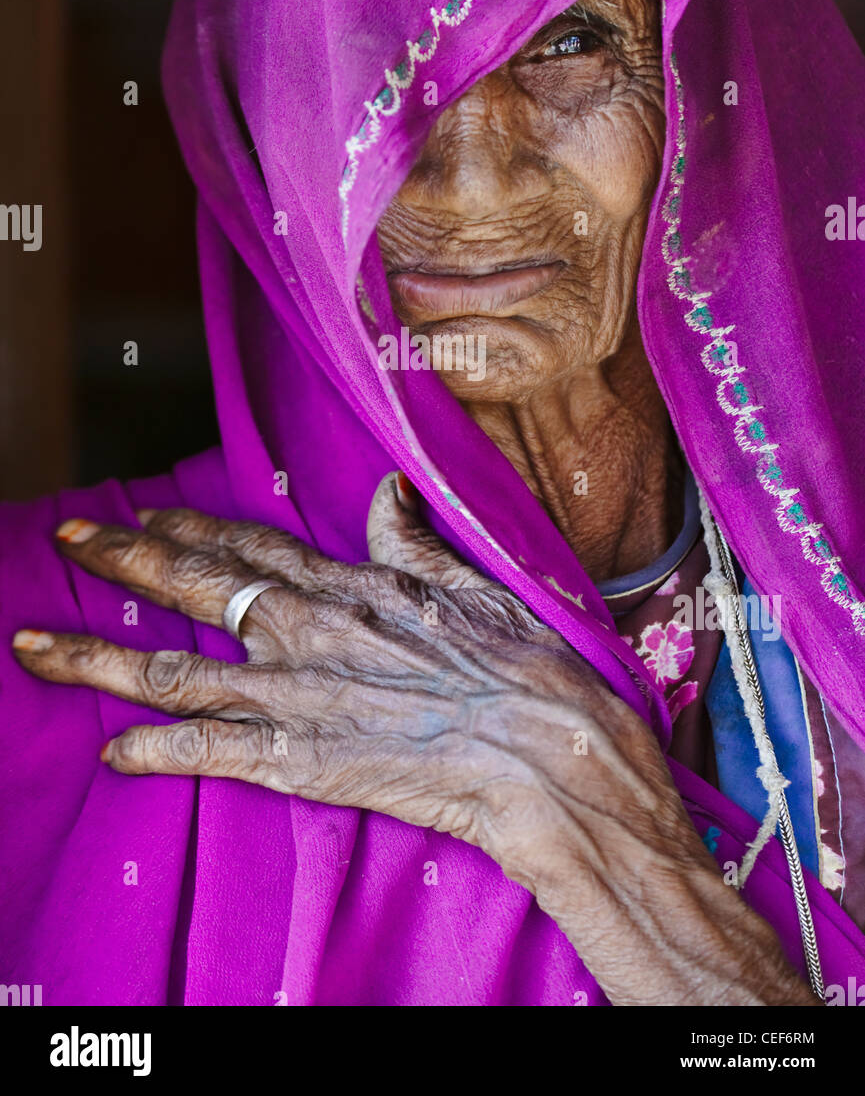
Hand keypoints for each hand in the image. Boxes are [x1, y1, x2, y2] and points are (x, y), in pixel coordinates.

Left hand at [12, 473, 815, 1005]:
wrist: (549, 750)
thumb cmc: (523, 666)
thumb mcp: (470, 583)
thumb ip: (413, 539)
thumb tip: (388, 489)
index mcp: (350, 587)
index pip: (249, 549)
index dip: (188, 530)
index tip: (139, 514)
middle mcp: (309, 631)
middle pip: (196, 587)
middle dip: (125, 559)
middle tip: (70, 539)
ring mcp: (297, 696)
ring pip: (176, 670)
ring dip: (101, 657)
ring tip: (36, 648)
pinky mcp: (300, 762)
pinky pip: (210, 754)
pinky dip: (157, 752)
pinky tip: (114, 752)